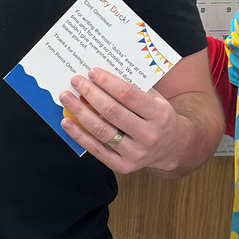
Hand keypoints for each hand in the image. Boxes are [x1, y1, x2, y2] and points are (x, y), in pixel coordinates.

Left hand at [58, 66, 183, 171]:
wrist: (172, 148)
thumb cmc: (158, 117)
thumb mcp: (156, 99)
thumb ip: (134, 88)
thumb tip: (101, 75)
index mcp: (159, 114)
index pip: (128, 95)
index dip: (108, 82)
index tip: (92, 72)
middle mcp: (149, 135)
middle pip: (112, 112)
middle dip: (90, 94)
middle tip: (76, 81)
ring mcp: (136, 153)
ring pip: (102, 131)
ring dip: (80, 113)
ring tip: (66, 98)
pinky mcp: (123, 166)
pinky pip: (96, 150)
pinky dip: (79, 135)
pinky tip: (67, 122)